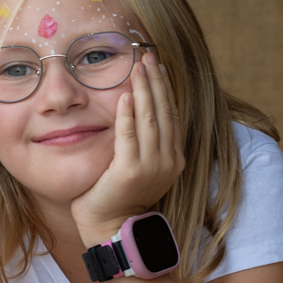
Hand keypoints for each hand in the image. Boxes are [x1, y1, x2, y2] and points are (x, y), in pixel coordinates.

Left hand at [72, 55, 184, 242]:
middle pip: (164, 111)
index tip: (158, 66)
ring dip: (145, 90)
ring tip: (139, 67)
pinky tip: (127, 95)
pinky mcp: (130, 170)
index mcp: (172, 158)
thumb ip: (140, 143)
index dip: (165, 88)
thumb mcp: (136, 165)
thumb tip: (135, 112)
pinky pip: (130, 136)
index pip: (171, 114)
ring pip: (151, 119)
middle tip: (149, 56)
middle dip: (156, 81)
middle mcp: (168, 160)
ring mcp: (152, 166)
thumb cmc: (116, 196)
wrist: (110, 227)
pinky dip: (129, 115)